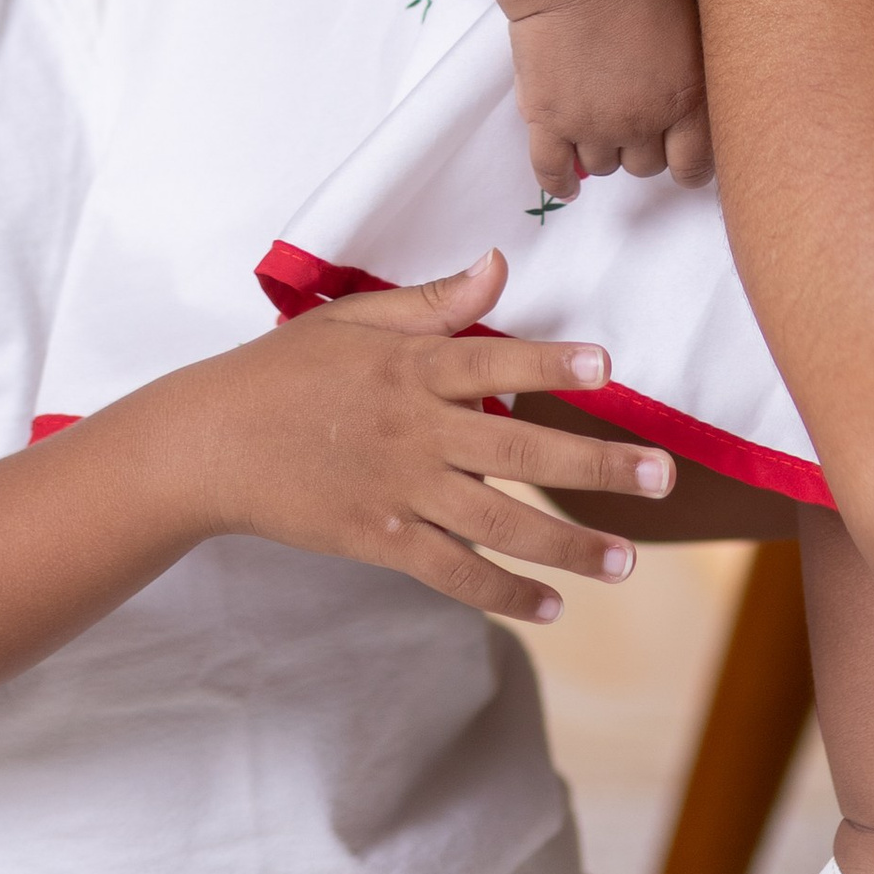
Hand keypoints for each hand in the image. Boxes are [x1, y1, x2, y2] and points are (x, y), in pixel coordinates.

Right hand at [201, 252, 676, 626]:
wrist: (210, 442)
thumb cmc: (285, 371)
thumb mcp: (354, 319)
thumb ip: (433, 302)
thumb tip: (497, 266)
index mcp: (411, 367)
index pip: (495, 361)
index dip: (552, 366)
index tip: (608, 370)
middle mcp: (416, 429)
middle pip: (520, 451)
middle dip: (597, 466)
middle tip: (663, 478)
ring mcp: (399, 490)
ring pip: (499, 522)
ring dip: (569, 544)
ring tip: (627, 560)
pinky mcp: (378, 539)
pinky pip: (453, 573)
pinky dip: (503, 592)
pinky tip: (550, 606)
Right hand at [499, 0, 712, 194]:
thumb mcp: (691, 20)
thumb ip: (698, 69)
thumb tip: (697, 101)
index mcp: (685, 99)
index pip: (694, 164)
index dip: (690, 164)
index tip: (684, 157)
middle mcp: (641, 122)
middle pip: (646, 166)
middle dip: (645, 146)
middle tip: (636, 116)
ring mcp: (591, 125)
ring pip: (603, 167)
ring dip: (605, 149)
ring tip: (601, 122)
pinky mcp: (547, 118)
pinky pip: (551, 170)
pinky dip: (560, 182)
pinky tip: (570, 184)